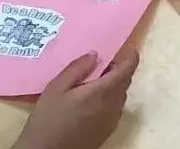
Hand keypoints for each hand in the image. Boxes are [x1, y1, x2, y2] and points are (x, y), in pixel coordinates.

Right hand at [13, 49, 138, 148]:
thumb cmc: (49, 119)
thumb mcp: (56, 88)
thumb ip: (77, 68)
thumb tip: (95, 54)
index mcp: (103, 91)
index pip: (128, 69)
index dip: (131, 56)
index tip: (126, 50)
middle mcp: (113, 105)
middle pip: (125, 81)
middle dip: (118, 70)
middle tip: (99, 67)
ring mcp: (112, 119)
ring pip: (121, 95)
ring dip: (114, 86)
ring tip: (91, 85)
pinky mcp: (108, 130)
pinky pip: (116, 109)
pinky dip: (110, 100)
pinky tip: (90, 103)